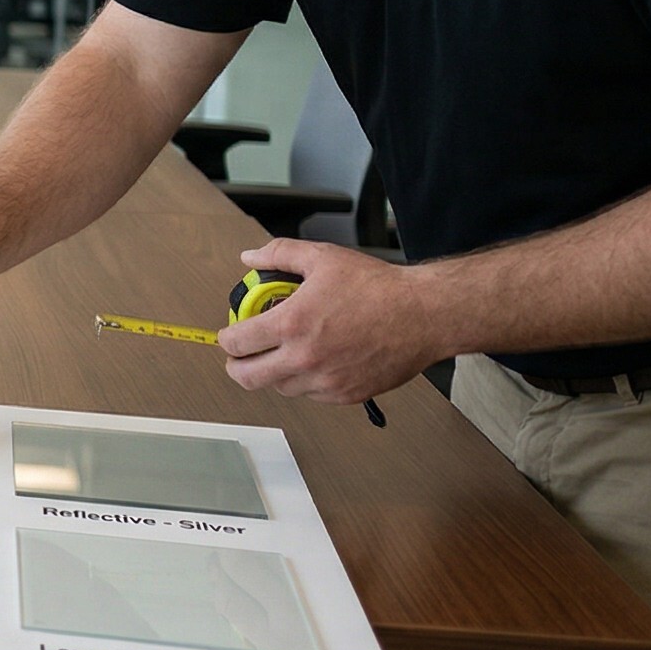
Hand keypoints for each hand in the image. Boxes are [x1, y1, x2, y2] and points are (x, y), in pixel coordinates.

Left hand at [217, 240, 445, 405]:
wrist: (424, 315)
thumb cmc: (379, 288)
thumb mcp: (322, 257)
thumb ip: (279, 254)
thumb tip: (250, 257)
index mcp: (292, 325)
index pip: (236, 343)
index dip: (226, 338)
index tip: (231, 332)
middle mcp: (304, 359)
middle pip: (246, 378)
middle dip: (237, 365)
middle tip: (242, 355)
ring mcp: (325, 382)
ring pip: (279, 387)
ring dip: (273, 372)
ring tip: (284, 352)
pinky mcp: (346, 395)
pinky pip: (311, 395)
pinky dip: (305, 381)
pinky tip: (315, 360)